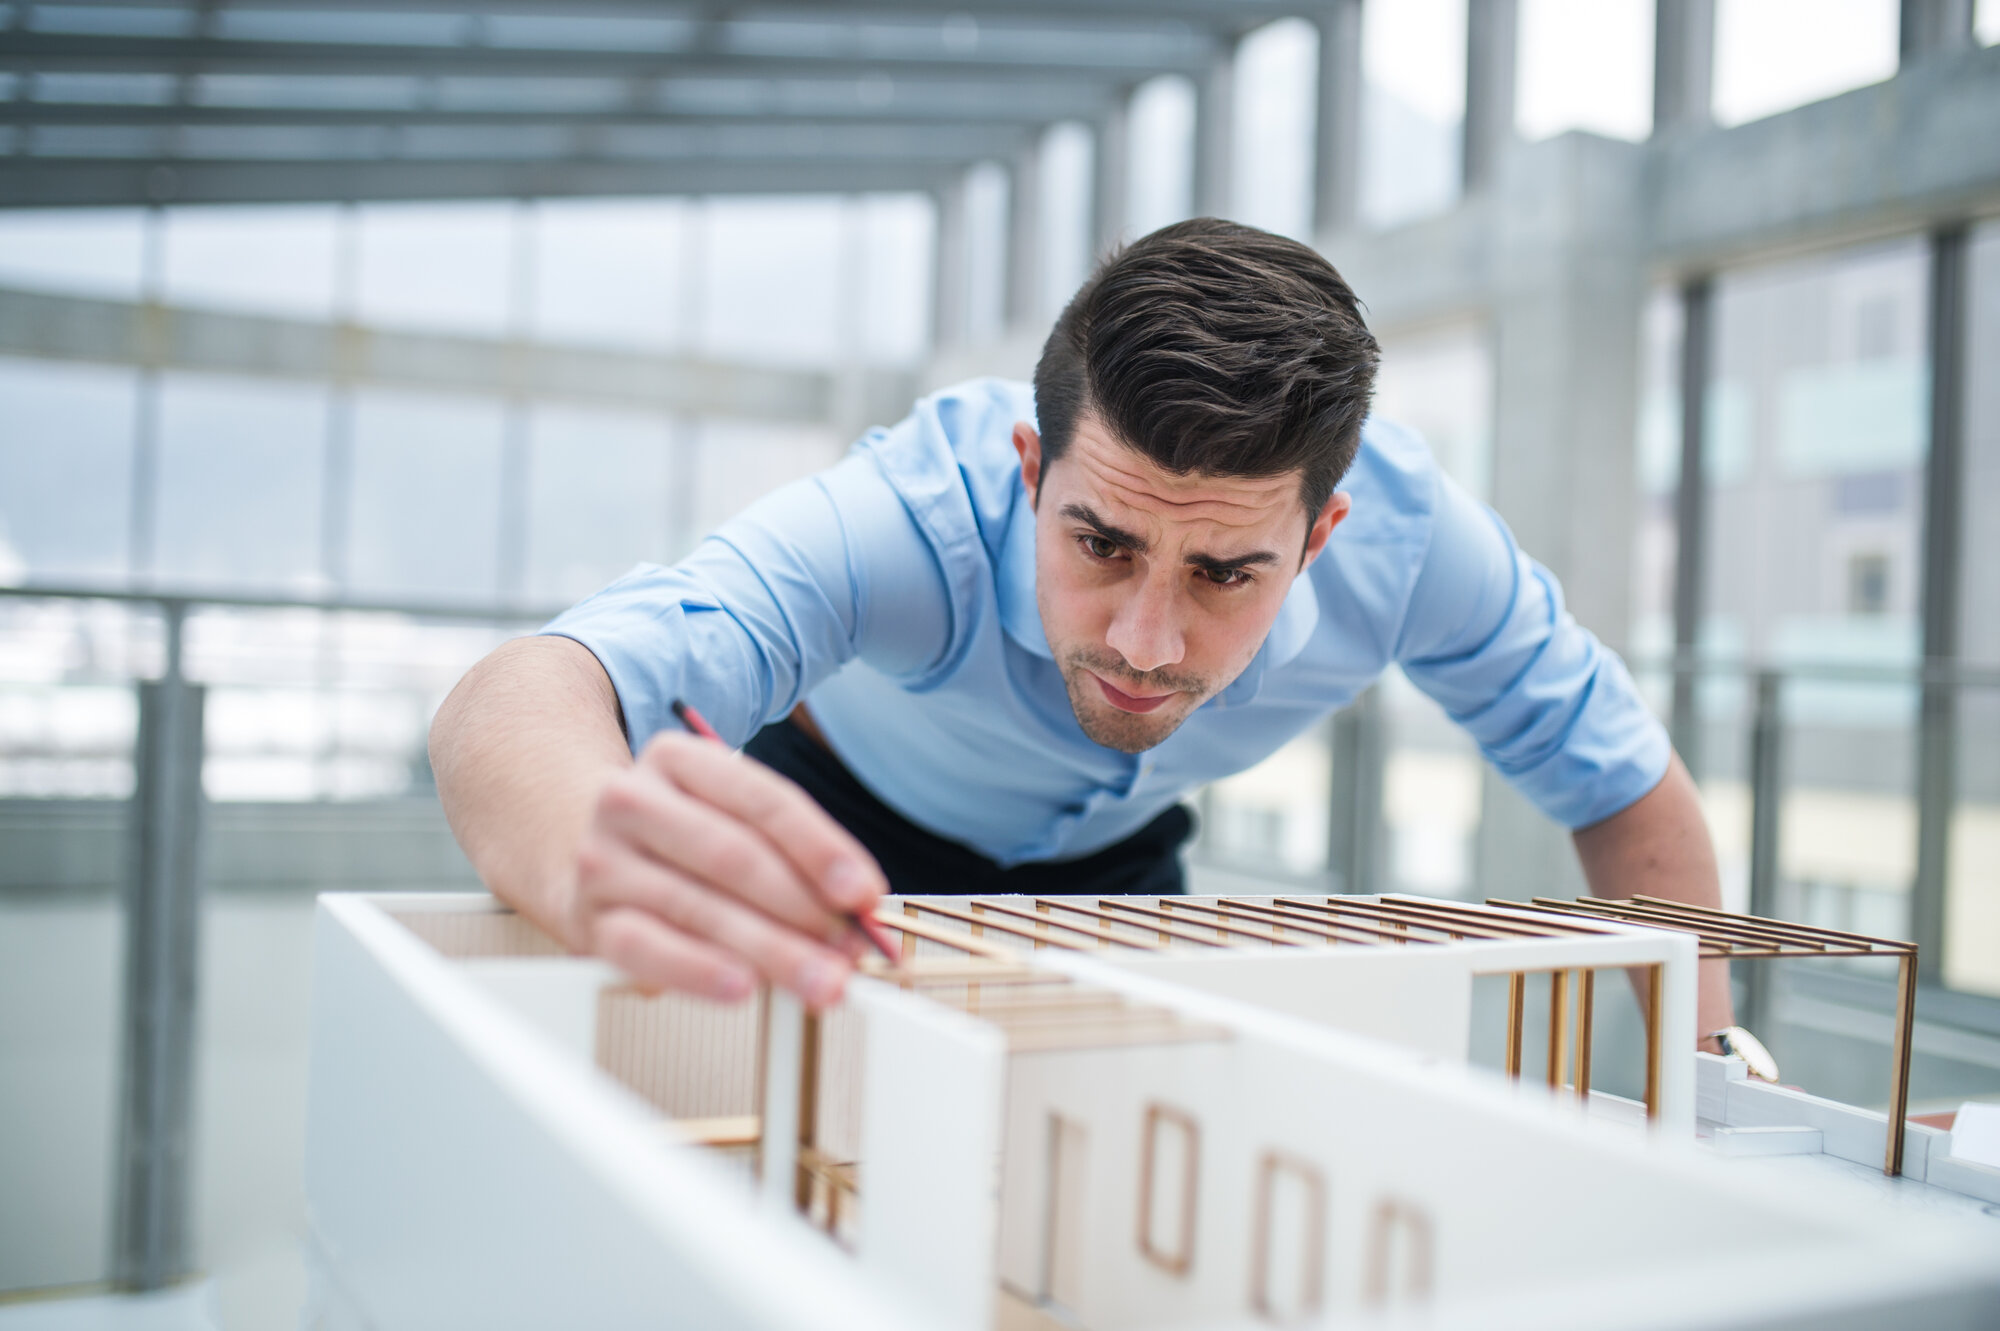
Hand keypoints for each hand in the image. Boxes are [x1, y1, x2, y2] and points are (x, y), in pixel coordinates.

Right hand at [570, 731, 886, 1007]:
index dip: (822, 850)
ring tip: (822, 979)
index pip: (763, 800)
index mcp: (677, 758)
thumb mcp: (727, 816)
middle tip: (851, 949)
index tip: (865, 894)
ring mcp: (603, 861)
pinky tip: (744, 988)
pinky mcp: (587, 921)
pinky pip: (645, 950)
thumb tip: (858, 909)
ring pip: (698, 907)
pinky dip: (698, 972)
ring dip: (772, 950)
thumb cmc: (678, 841)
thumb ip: (790, 853)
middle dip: (804, 908)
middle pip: (734, 856)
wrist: (584, 855)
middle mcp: (631, 800)